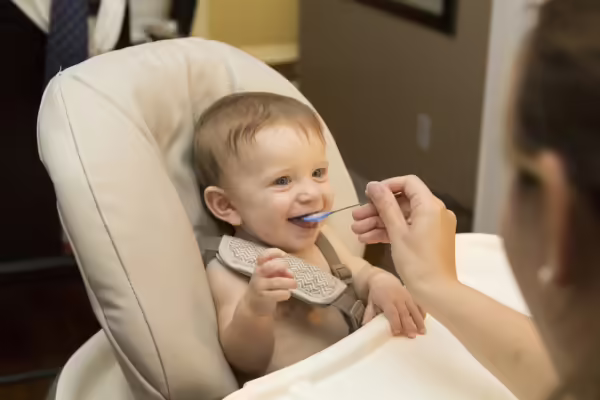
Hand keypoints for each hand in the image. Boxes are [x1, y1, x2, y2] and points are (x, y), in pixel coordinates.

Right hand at [244, 249, 296, 315]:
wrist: (252, 304)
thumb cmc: (265, 286)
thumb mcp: (270, 275)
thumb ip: (280, 271)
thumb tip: (291, 274)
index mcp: (260, 265)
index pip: (264, 255)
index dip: (275, 252)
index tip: (284, 255)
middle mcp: (258, 274)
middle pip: (271, 266)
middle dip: (284, 267)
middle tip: (291, 274)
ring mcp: (259, 286)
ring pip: (276, 282)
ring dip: (289, 282)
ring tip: (294, 284)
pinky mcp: (263, 297)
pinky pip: (277, 294)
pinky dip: (285, 293)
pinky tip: (287, 294)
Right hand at [351, 176, 457, 290]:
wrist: (436, 293)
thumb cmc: (417, 263)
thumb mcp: (397, 232)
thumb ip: (385, 206)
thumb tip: (373, 186)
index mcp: (430, 206)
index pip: (408, 183)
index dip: (387, 186)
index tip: (369, 196)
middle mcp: (435, 212)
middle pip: (402, 201)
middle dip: (377, 209)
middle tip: (356, 218)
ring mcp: (433, 226)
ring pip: (402, 217)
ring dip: (379, 222)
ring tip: (357, 232)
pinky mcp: (429, 239)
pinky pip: (408, 229)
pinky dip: (390, 232)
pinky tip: (368, 239)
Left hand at [363, 272, 425, 337]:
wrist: (382, 278)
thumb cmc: (376, 293)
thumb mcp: (370, 303)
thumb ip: (369, 315)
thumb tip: (365, 327)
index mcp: (387, 301)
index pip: (392, 313)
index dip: (395, 322)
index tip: (397, 333)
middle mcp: (398, 298)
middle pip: (404, 313)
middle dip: (409, 325)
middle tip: (412, 336)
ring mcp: (406, 296)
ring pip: (414, 309)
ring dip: (418, 321)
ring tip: (422, 332)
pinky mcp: (411, 296)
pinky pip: (418, 304)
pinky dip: (422, 312)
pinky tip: (424, 321)